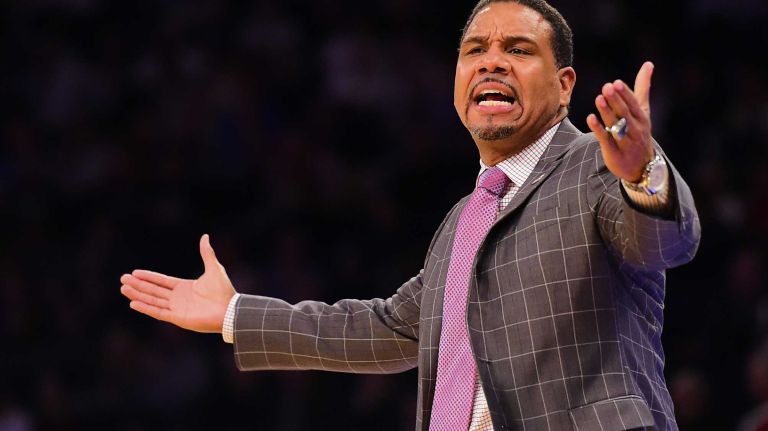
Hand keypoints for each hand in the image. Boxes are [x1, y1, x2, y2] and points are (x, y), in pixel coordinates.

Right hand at [120, 234, 235, 332]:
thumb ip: (207, 253)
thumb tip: (205, 236)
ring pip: (152, 300)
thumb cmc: (224, 291)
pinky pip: (158, 312)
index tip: (134, 272)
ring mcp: (176, 309)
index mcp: (185, 287)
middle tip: (122, 279)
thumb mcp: (214, 268)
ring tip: (123, 289)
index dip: (148, 277)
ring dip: (138, 294)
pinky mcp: (177, 318)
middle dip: (138, 285)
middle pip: (153, 290)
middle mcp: (178, 298)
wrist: (229, 310)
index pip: (161, 281)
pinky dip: (146, 308)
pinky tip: (133, 303)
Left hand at [586, 61, 655, 182]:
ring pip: (616, 125)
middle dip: (616, 100)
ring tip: (599, 99)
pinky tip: (590, 118)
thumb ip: (643, 87)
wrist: (642, 166)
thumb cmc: (639, 132)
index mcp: (641, 117)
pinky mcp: (614, 153)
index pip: (633, 104)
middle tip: (606, 87)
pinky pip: (606, 140)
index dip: (625, 94)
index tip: (616, 82)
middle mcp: (635, 129)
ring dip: (607, 112)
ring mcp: (625, 142)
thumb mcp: (643, 110)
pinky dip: (599, 129)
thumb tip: (648, 64)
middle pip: (625, 113)